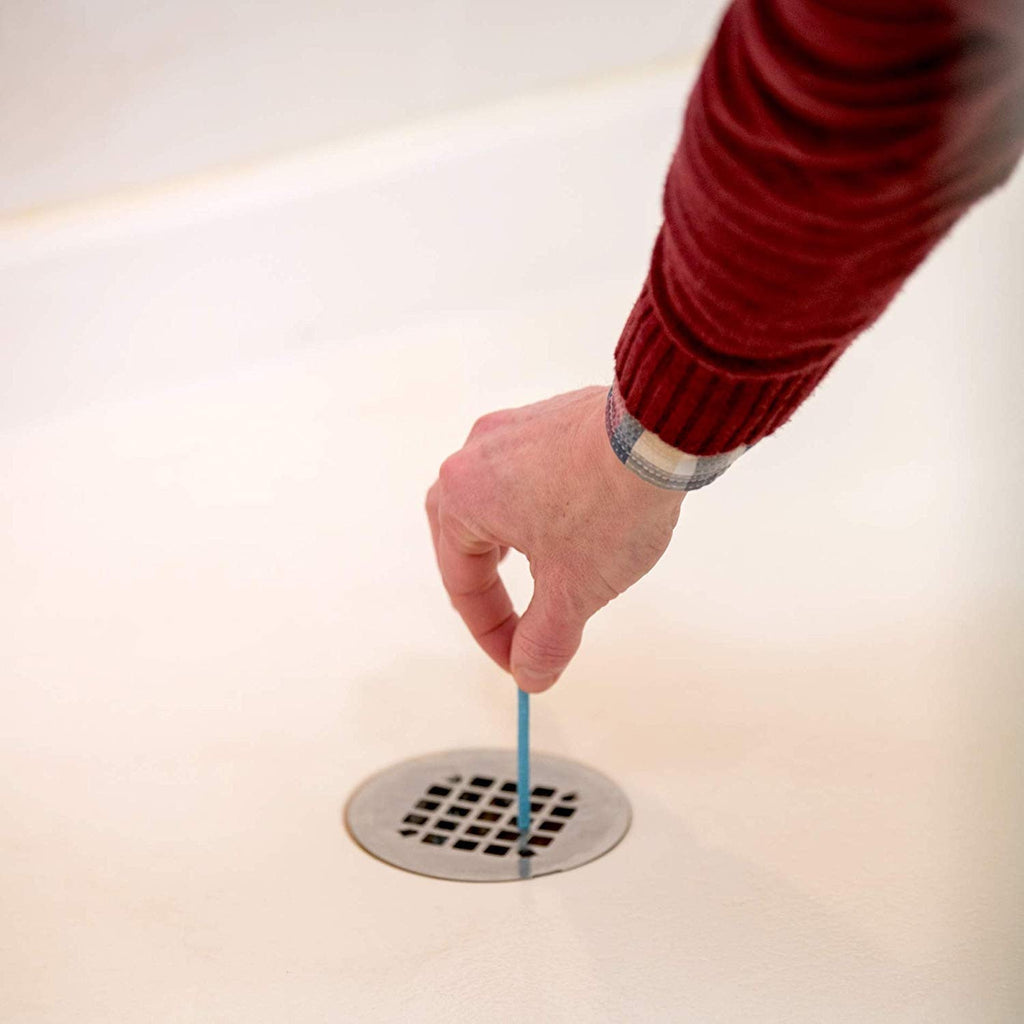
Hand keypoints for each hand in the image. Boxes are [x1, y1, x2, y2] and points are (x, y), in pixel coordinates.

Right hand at [425, 386, 683, 691]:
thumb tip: (530, 675)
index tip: (521, 661)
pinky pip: (524, 468)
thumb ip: (544, 640)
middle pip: (457, 529)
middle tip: (502, 611)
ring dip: (503, 538)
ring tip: (530, 565)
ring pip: (490, 494)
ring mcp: (513, 428)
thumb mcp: (573, 591)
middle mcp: (476, 454)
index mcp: (464, 497)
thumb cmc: (608, 508)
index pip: (462, 582)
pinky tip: (568, 519)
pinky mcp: (550, 416)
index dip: (490, 633)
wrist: (662, 432)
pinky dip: (532, 504)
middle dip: (477, 577)